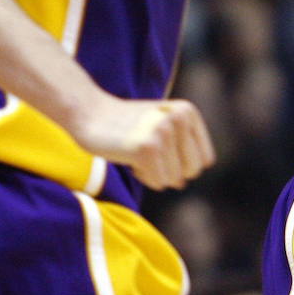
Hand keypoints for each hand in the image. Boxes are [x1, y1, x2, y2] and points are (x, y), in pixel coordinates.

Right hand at [72, 96, 216, 190]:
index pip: (204, 160)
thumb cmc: (126, 123)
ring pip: (174, 179)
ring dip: (154, 173)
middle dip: (170, 171)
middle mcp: (179, 119)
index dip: (182, 164)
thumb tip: (191, 178)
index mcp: (187, 112)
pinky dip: (143, 176)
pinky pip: (158, 182)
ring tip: (136, 150)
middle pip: (191, 171)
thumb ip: (183, 142)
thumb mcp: (164, 121)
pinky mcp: (147, 148)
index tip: (162, 152)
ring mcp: (163, 133)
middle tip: (148, 152)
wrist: (89, 113)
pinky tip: (129, 156)